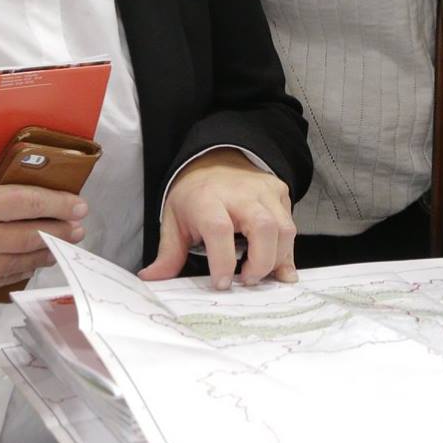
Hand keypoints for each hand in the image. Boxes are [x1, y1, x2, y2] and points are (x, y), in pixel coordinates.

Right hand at [0, 144, 87, 294]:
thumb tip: (3, 164)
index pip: (28, 204)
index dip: (58, 205)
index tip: (80, 207)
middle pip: (29, 237)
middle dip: (59, 233)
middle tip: (78, 230)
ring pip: (16, 263)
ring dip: (42, 256)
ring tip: (59, 249)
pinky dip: (15, 272)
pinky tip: (27, 265)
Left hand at [141, 150, 297, 289]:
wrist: (215, 159)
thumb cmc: (194, 196)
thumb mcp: (174, 221)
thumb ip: (168, 254)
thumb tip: (151, 278)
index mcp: (206, 199)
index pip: (219, 229)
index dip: (223, 260)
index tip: (222, 283)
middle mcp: (239, 193)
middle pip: (263, 227)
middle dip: (261, 262)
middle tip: (248, 281)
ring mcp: (264, 191)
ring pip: (284, 228)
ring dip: (278, 259)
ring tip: (262, 275)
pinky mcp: (280, 192)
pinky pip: (291, 225)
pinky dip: (286, 250)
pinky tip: (275, 263)